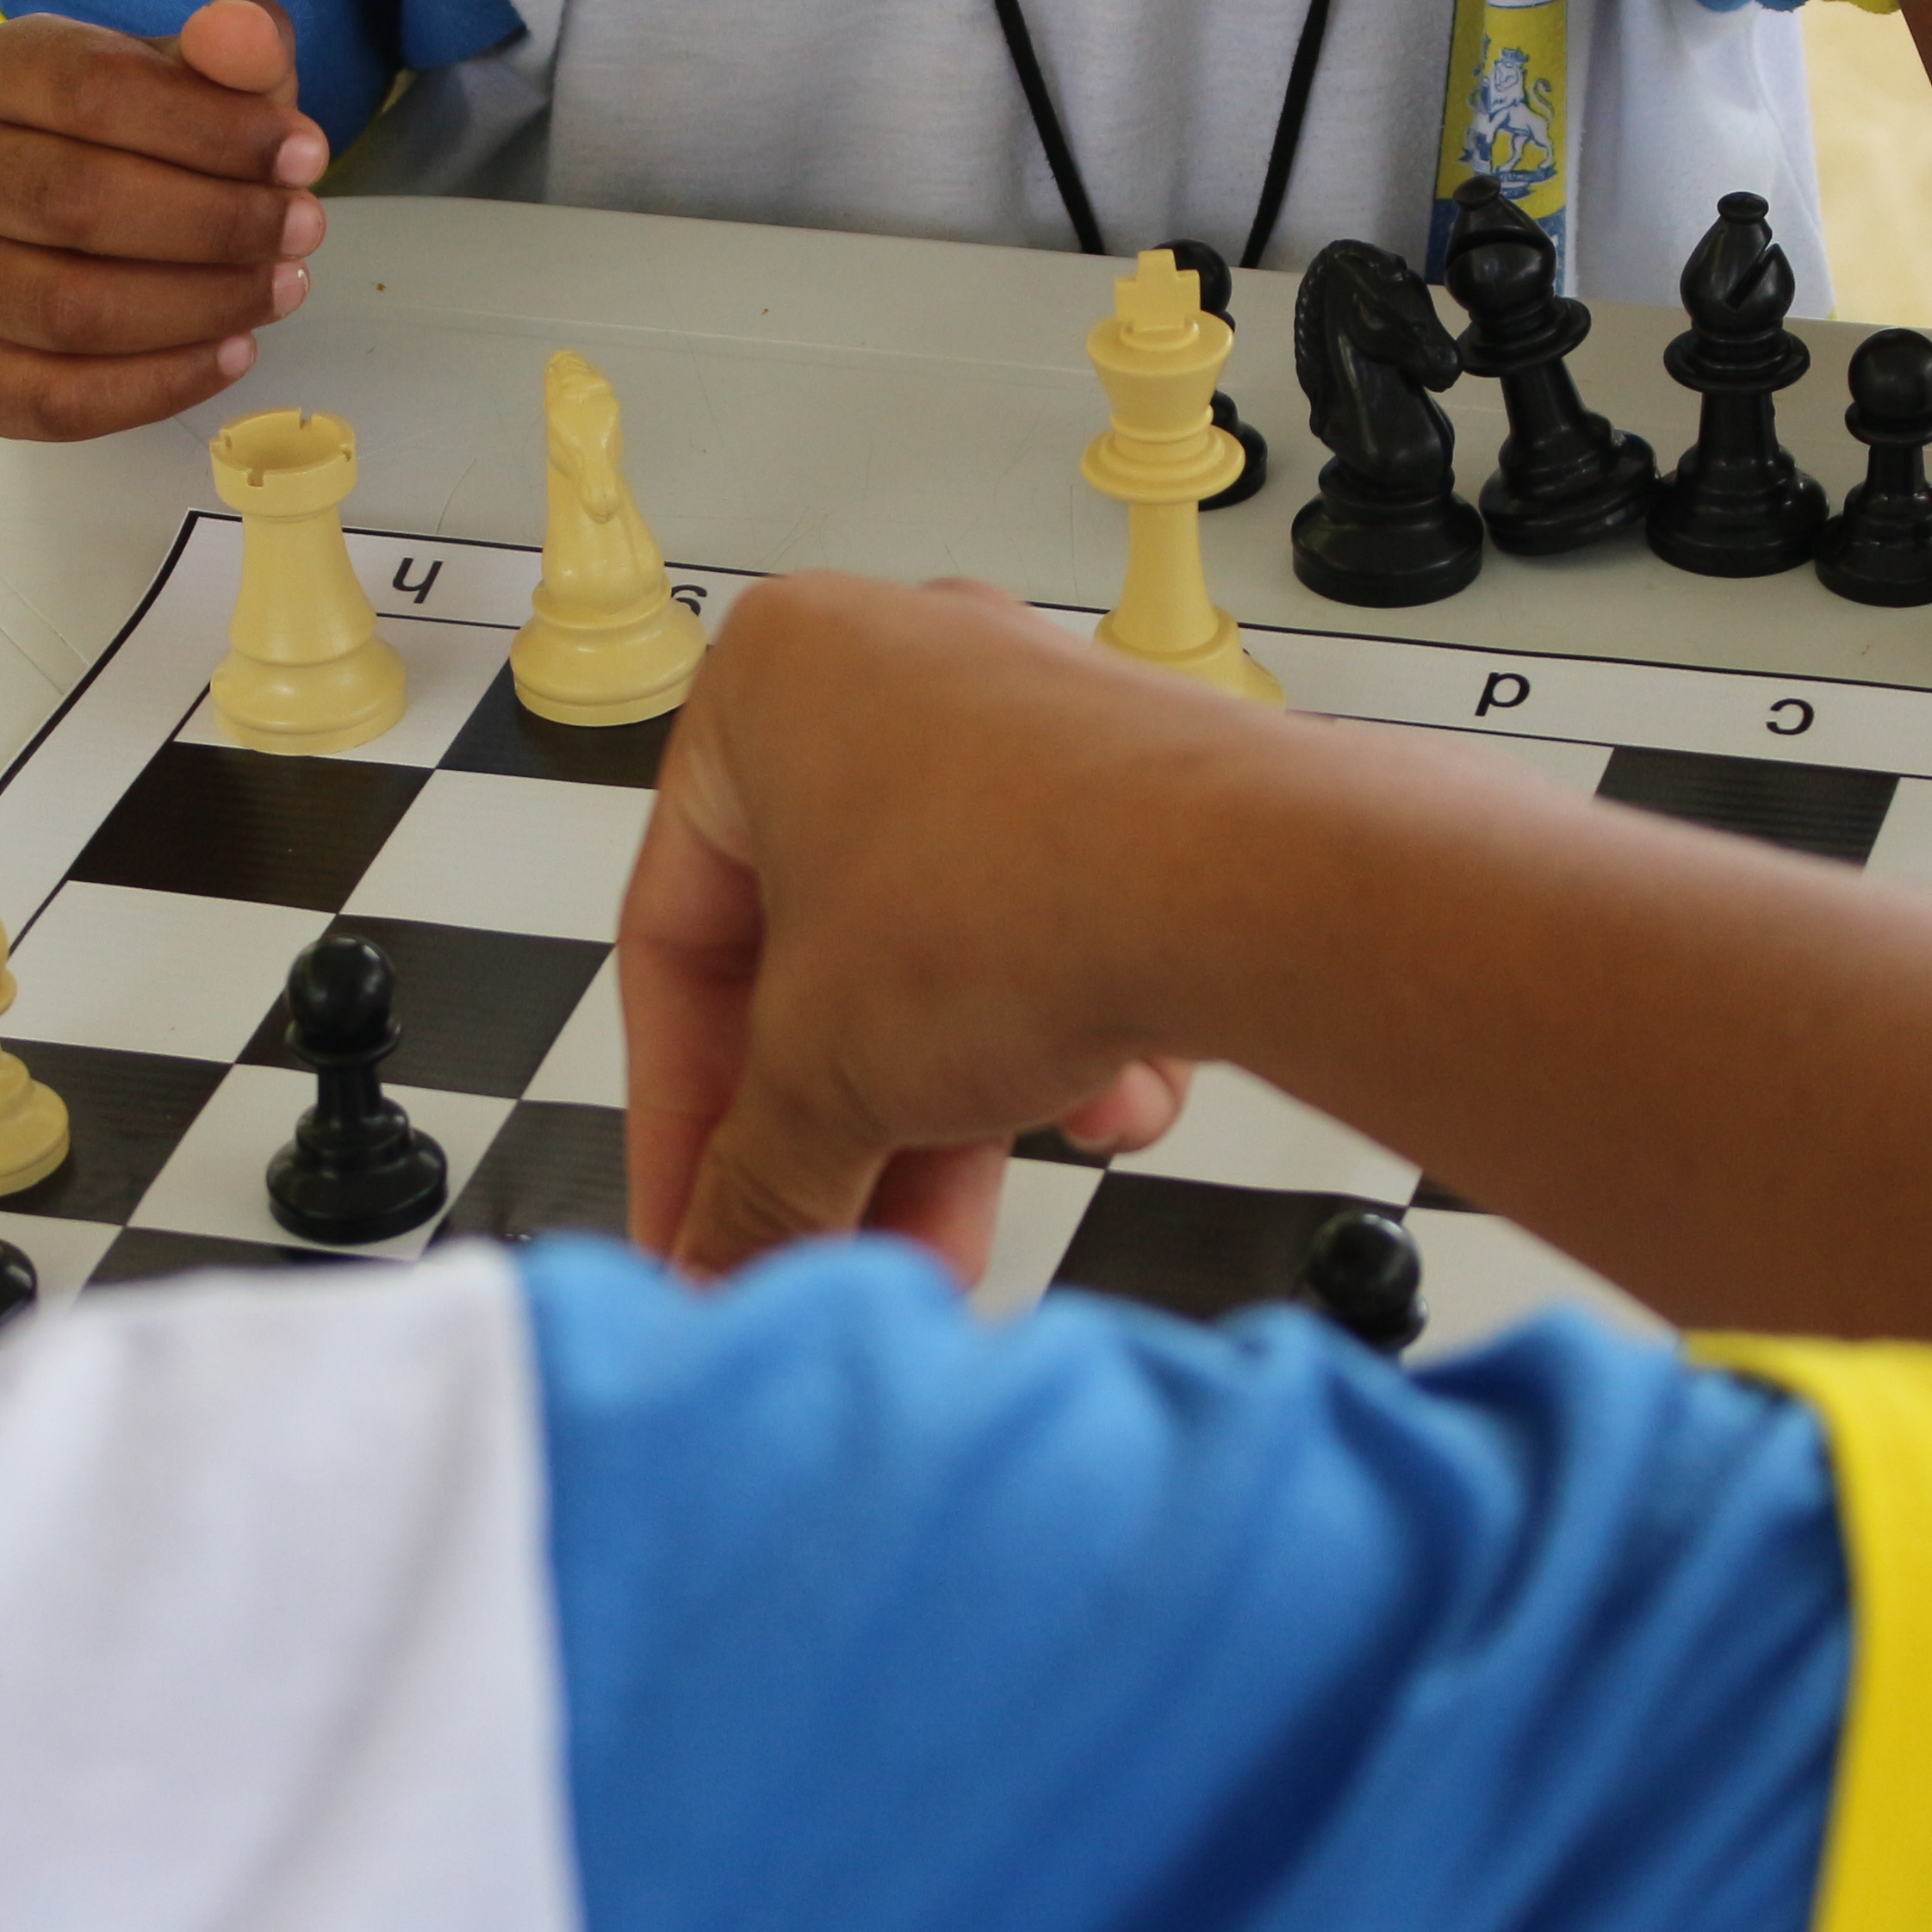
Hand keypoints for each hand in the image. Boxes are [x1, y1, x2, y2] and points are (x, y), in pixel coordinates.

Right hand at [0, 0, 328, 439]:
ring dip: (203, 303)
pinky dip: (164, 383)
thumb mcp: (173, 77)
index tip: (305, 153)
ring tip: (284, 286)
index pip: (93, 90)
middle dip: (219, 221)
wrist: (4, 222)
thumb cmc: (112, 141)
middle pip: (82, 202)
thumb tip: (249, 33)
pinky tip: (234, 351)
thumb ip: (226, 50)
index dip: (213, 126)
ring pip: (76, 309)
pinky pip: (65, 398)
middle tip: (305, 227)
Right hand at [617, 578, 1220, 1280]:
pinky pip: (1049, 934)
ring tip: (948, 1228)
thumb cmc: (1029, 888)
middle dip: (831, 1130)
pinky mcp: (1133, 790)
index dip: (677, 1115)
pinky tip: (1091, 1109)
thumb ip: (752, 1182)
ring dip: (939, 1112)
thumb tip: (725, 1252)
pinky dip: (1054, 1037)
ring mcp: (1024, 728)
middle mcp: (896, 679)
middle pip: (819, 962)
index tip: (697, 1216)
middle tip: (821, 1239)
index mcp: (768, 687)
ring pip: (939, 959)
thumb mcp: (827, 1079)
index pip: (671, 942)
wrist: (1259, 883)